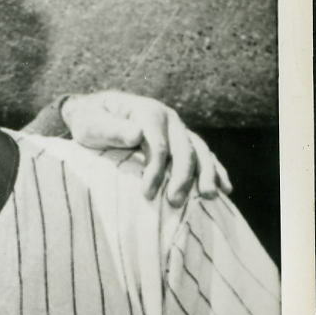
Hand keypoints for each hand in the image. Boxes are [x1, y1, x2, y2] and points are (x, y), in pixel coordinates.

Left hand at [61, 90, 231, 205]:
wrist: (94, 112)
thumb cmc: (89, 120)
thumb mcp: (91, 123)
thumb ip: (111, 129)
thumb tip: (137, 133)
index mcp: (147, 112)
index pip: (158, 144)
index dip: (155, 170)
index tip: (147, 194)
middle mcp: (169, 118)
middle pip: (183, 148)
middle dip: (183, 176)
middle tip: (175, 203)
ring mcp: (178, 129)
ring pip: (200, 151)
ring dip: (206, 174)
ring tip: (209, 198)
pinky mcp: (181, 140)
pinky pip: (204, 155)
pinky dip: (215, 170)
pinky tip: (225, 189)